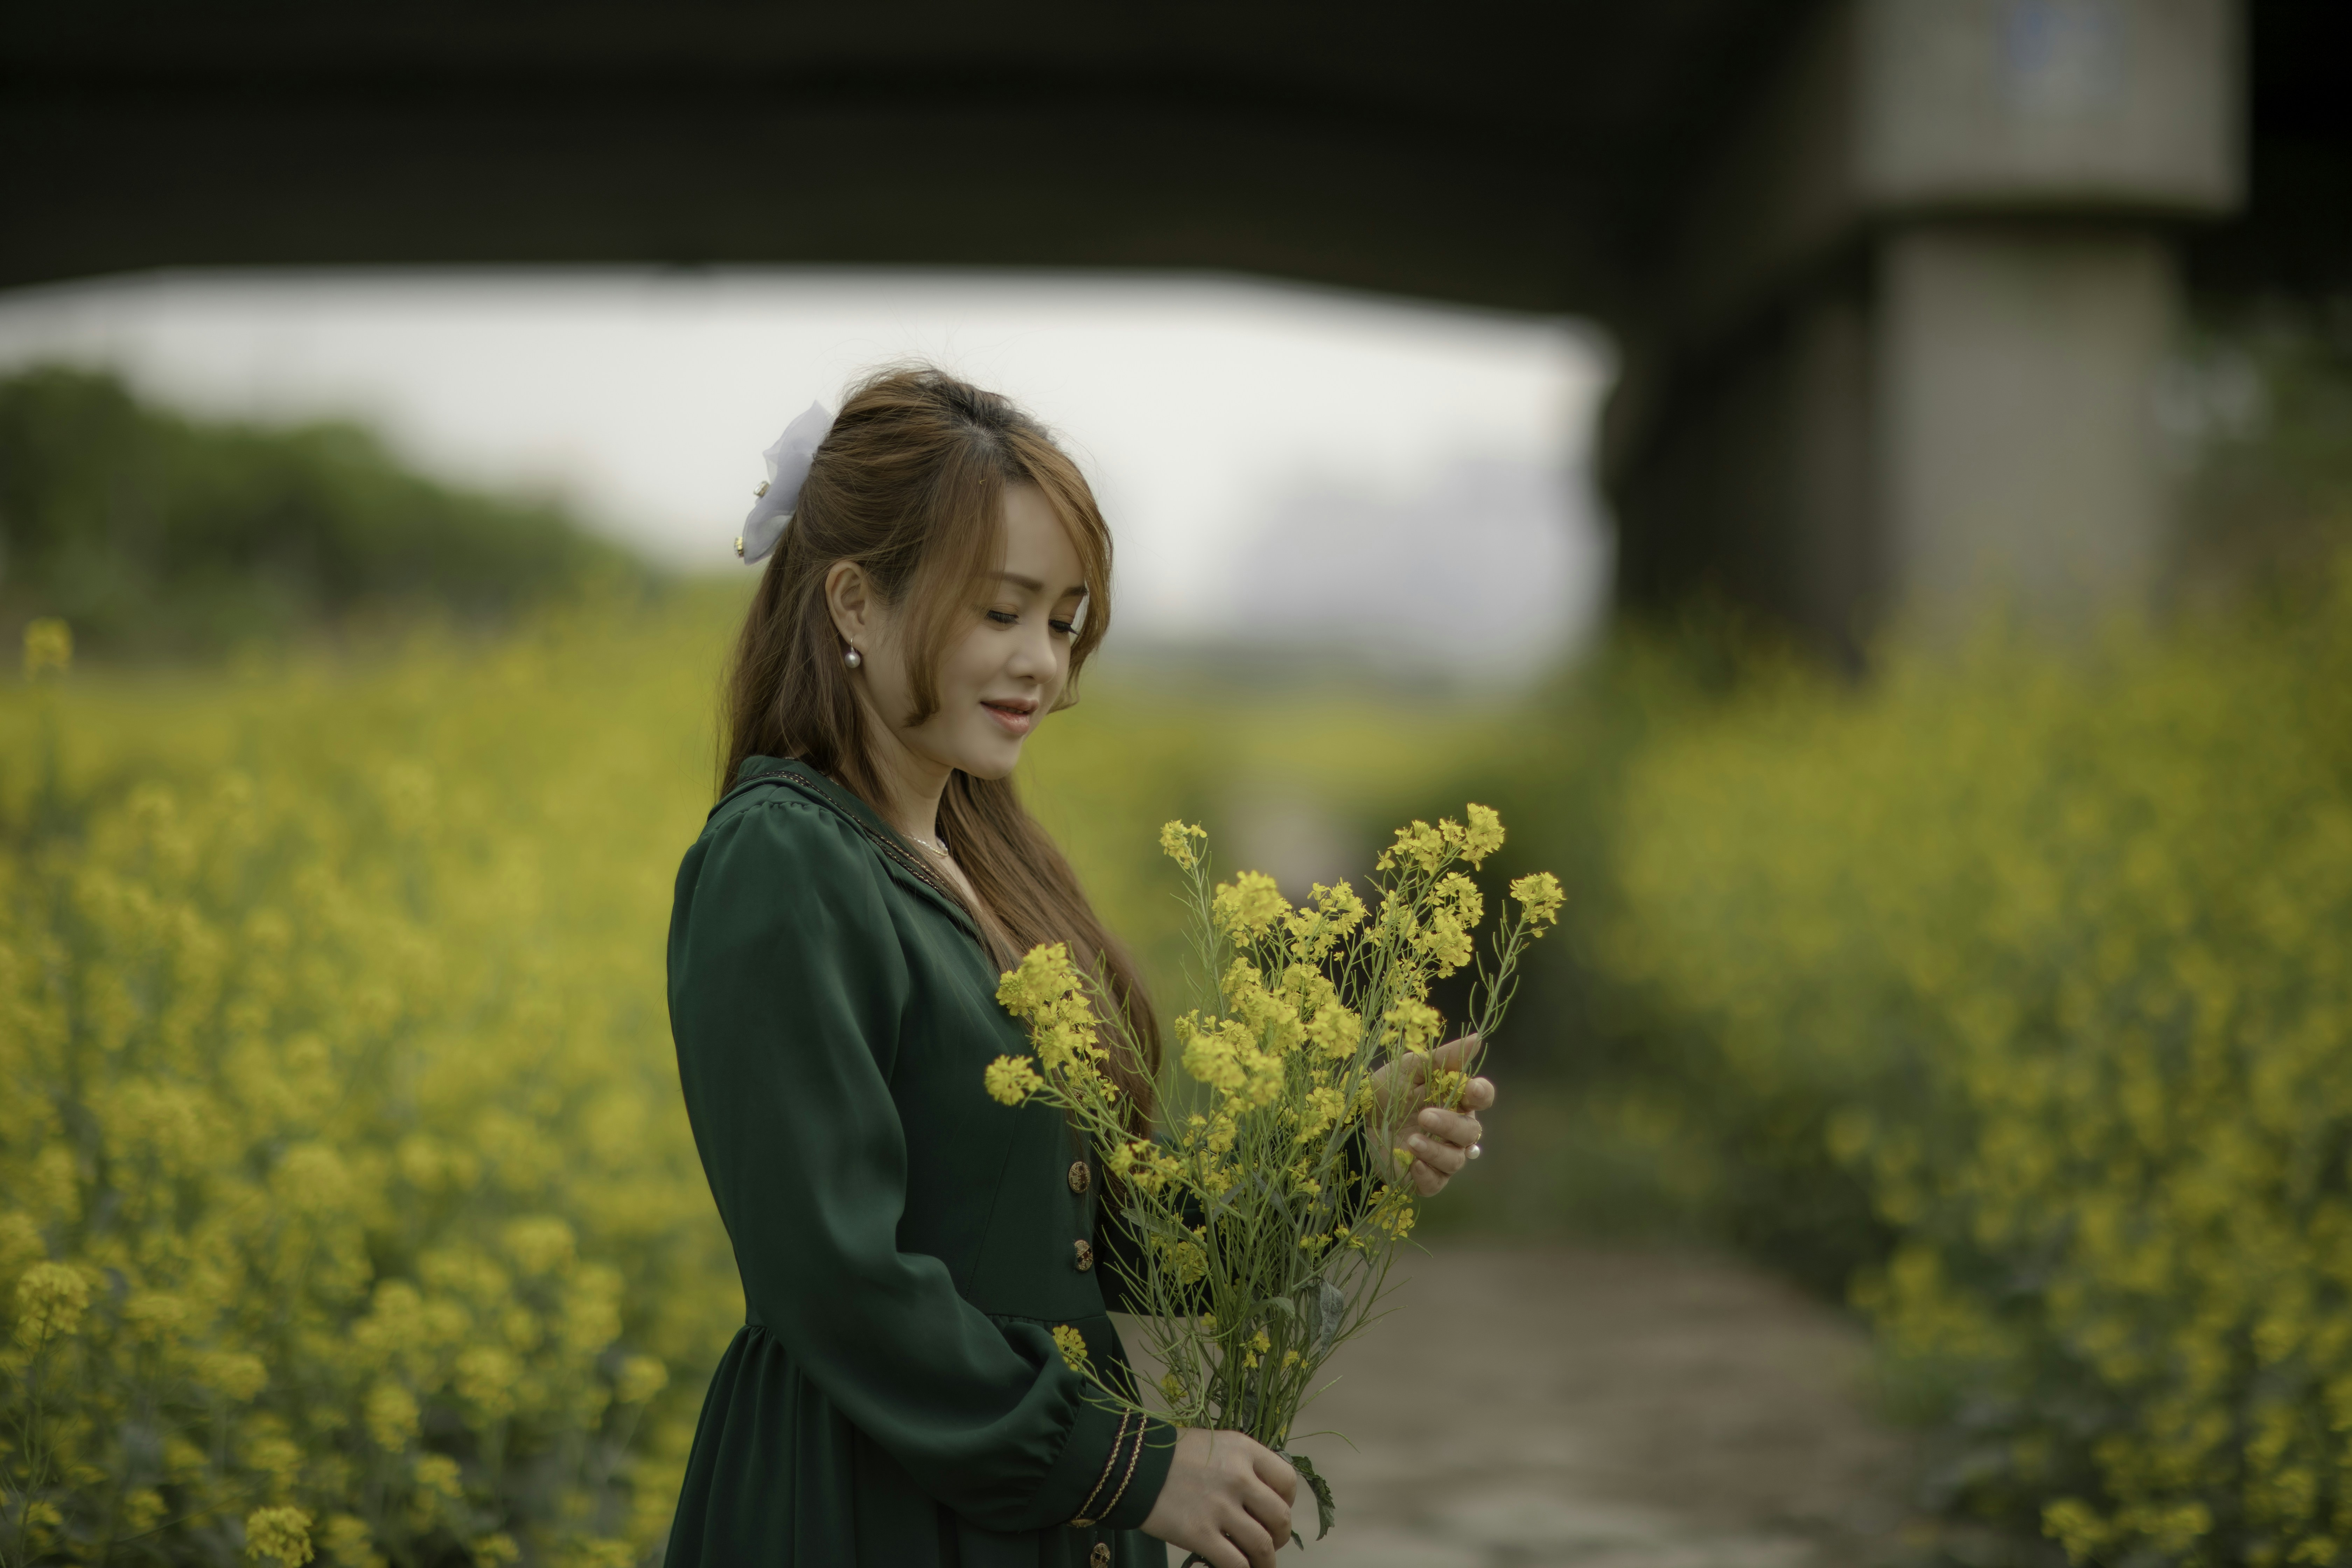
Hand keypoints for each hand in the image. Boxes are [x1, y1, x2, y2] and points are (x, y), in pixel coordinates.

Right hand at [1139, 1426, 1297, 1567]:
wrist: (1130, 1466)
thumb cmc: (1171, 1455)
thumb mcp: (1214, 1445)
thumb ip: (1241, 1465)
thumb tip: (1261, 1497)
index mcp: (1243, 1450)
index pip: (1287, 1480)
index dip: (1287, 1501)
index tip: (1277, 1510)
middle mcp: (1238, 1477)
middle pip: (1279, 1516)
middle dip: (1280, 1536)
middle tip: (1270, 1541)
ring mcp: (1220, 1507)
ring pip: (1262, 1545)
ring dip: (1266, 1561)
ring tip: (1260, 1565)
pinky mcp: (1200, 1534)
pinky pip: (1236, 1563)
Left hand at [1366, 1033, 1493, 1196]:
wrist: (1354, 1117)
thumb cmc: (1386, 1089)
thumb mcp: (1409, 1068)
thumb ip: (1443, 1058)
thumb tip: (1477, 1039)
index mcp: (1455, 1099)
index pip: (1482, 1097)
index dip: (1482, 1094)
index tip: (1471, 1089)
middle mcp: (1453, 1130)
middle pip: (1470, 1132)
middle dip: (1450, 1125)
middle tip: (1424, 1115)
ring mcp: (1440, 1155)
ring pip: (1456, 1159)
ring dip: (1436, 1150)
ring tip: (1412, 1140)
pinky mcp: (1424, 1177)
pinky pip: (1436, 1183)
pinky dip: (1428, 1175)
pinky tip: (1413, 1163)